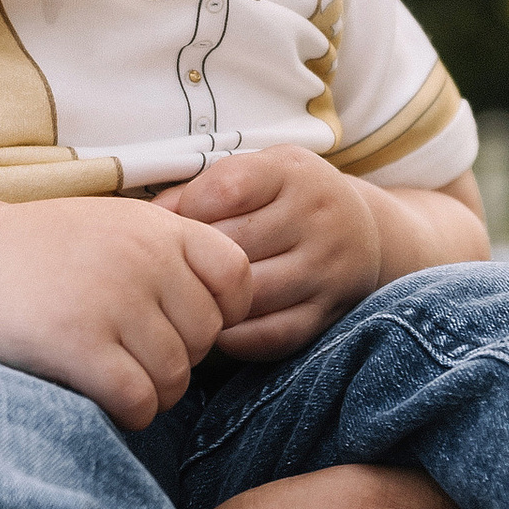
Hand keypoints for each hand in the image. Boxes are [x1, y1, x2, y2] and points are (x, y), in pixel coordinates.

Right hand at [0, 197, 251, 426]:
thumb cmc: (38, 252)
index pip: (237, 277)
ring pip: (176, 377)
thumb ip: (167, 250)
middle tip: (135, 357)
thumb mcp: (112, 224)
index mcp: (159, 228)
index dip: (220, 310)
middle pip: (206, 338)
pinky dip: (131, 413)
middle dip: (178, 359)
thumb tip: (229, 302)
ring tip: (118, 379)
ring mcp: (113, 302)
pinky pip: (140, 400)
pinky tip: (105, 400)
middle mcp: (144, 260)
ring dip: (154, 393)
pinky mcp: (80, 345)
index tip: (179, 321)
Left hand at [158, 148, 382, 359]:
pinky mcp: (329, 311)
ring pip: (251, 294)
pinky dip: (236, 337)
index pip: (225, 190)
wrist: (361, 231)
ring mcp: (328, 266)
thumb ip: (202, 190)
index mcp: (293, 171)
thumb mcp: (256, 173)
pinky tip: (217, 326)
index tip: (176, 225)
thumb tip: (148, 218)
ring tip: (188, 299)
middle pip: (235, 246)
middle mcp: (319, 216)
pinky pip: (272, 334)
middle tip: (170, 271)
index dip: (187, 211)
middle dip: (196, 261)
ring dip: (212, 301)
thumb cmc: (286, 199)